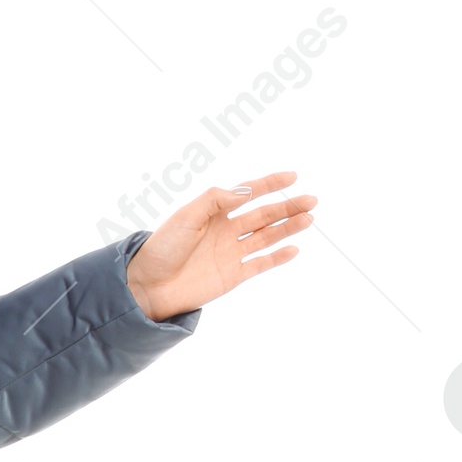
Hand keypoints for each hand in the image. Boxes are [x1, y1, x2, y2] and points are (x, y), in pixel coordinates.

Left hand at [125, 172, 316, 321]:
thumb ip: (215, 200)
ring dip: (288, 227)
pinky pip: (260, 264)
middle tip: (311, 200)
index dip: (270, 184)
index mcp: (215, 212)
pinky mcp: (233, 275)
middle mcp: (226, 230)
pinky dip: (277, 257)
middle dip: (288, 206)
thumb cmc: (163, 247)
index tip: (292, 176)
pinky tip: (293, 248)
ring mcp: (231, 252)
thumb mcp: (186, 216)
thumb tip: (245, 191)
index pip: (249, 193)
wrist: (149, 285)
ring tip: (309, 218)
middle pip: (264, 215)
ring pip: (267, 236)